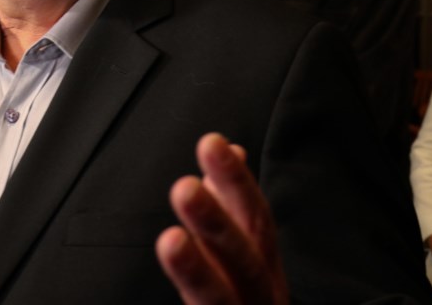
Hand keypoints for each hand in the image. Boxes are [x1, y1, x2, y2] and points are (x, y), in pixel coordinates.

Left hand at [156, 133, 288, 303]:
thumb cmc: (248, 303)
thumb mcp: (242, 257)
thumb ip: (231, 208)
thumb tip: (230, 149)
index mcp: (261, 271)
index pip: (253, 220)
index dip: (236, 182)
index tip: (214, 142)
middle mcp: (260, 298)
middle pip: (245, 260)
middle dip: (217, 223)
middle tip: (184, 187)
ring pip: (222, 301)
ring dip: (197, 271)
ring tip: (170, 240)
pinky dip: (194, 290)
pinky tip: (171, 251)